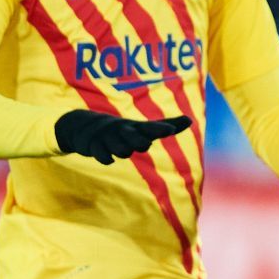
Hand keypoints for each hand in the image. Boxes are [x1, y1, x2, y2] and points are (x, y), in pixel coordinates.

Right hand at [55, 110, 190, 164]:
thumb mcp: (144, 127)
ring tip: (122, 150)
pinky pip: (102, 156)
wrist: (88, 127)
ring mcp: (108, 138)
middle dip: (139, 142)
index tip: (171, 130)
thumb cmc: (124, 130)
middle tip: (144, 145)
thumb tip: (190, 120)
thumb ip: (166, 125)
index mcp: (137, 127)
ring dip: (122, 151)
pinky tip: (108, 159)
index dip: (161, 129)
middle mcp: (123, 130)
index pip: (151, 128)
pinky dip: (106, 158)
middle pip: (134, 138)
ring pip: (120, 149)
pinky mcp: (95, 146)